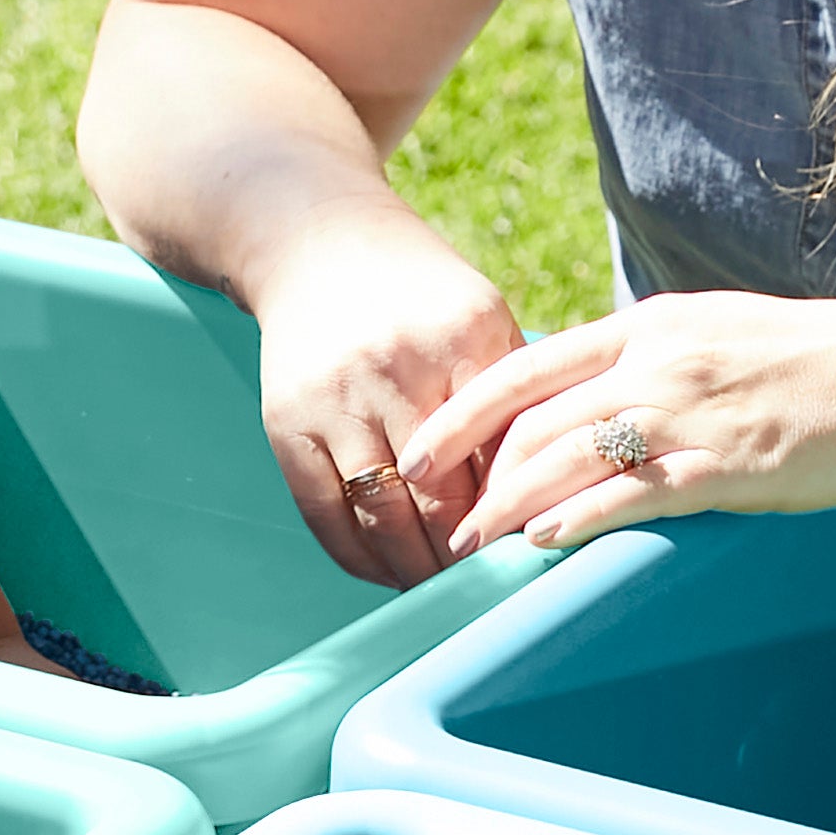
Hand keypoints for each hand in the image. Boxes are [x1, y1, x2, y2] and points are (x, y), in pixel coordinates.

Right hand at [248, 209, 528, 589]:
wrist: (317, 242)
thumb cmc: (420, 294)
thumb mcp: (481, 319)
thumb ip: (513, 398)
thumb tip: (549, 495)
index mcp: (464, 339)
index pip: (501, 457)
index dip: (516, 518)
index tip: (532, 557)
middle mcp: (396, 369)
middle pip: (441, 497)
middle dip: (468, 558)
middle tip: (490, 590)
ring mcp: (335, 398)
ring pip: (383, 516)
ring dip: (414, 569)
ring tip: (441, 592)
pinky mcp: (287, 422)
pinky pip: (324, 513)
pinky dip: (358, 557)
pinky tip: (386, 571)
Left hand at [421, 293, 835, 552]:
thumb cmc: (820, 364)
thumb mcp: (717, 336)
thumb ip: (651, 362)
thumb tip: (592, 400)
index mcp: (650, 326)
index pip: (528, 365)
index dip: (463, 410)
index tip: (420, 448)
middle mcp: (660, 360)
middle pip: (536, 418)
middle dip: (474, 473)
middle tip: (434, 518)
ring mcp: (694, 410)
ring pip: (572, 455)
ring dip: (510, 505)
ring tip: (469, 545)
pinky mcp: (732, 462)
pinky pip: (638, 490)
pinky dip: (583, 516)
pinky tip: (544, 541)